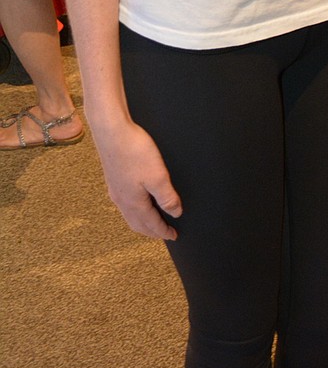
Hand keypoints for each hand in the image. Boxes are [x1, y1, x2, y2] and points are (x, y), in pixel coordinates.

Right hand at [94, 119, 182, 239]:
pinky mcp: (114, 179)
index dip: (164, 232)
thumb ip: (167, 197)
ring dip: (142, 222)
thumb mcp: (157, 176)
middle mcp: (121, 200)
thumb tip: (175, 213)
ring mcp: (115, 190)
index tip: (174, 236)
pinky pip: (125, 204)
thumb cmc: (134, 151)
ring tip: (153, 221)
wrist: (111, 131)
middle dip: (152, 231)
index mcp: (133, 203)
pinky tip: (139, 202)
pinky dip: (135, 210)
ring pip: (130, 215)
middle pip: (138, 224)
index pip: (151, 225)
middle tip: (164, 233)